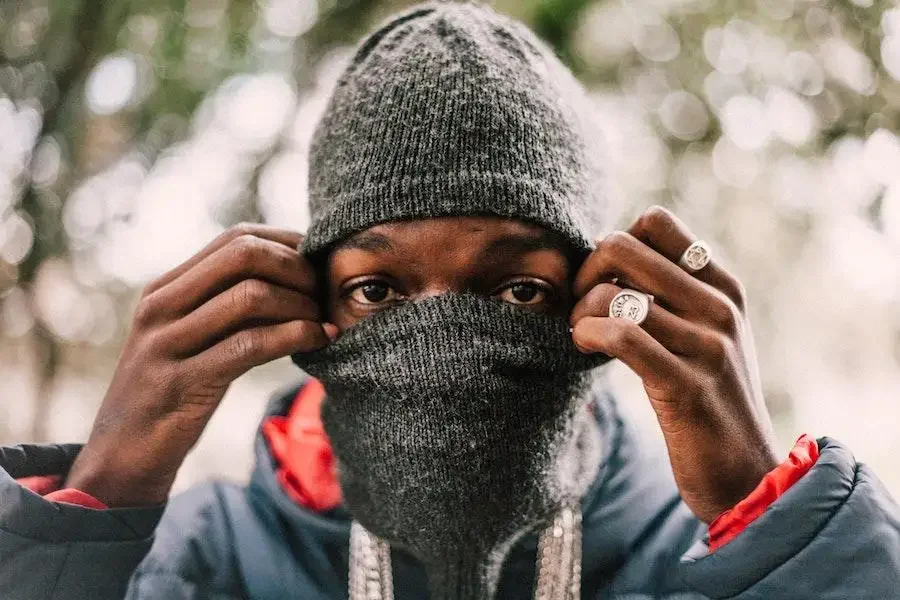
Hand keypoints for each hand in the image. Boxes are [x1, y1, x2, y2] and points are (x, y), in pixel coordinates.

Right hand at [66, 224, 335, 507]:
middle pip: (244, 255)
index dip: (287, 243)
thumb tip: (292, 276)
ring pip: (251, 296)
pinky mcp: (183, 381)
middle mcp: (161, 306)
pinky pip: (250, 344)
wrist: (122, 455)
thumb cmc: (171, 394)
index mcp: (164, 289)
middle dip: (296, 268)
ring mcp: (168, 342)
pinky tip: (319, 341)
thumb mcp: (188, 339)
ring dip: (301, 304)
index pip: (235, 238)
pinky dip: (296, 336)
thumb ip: (224, 306)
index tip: (319, 264)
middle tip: (324, 293)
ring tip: (324, 320)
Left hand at [570, 206, 778, 522]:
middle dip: (585, 271)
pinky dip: (586, 334)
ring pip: (611, 293)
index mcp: (723, 285)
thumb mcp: (707, 334)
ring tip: (582, 333)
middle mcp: (719, 306)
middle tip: (581, 306)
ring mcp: (706, 345)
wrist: (744, 474)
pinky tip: (584, 347)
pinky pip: (619, 334)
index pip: (655, 222)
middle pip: (623, 246)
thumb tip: (610, 253)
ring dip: (580, 312)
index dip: (616, 243)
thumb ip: (676, 293)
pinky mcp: (685, 385)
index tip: (605, 279)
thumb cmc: (709, 399)